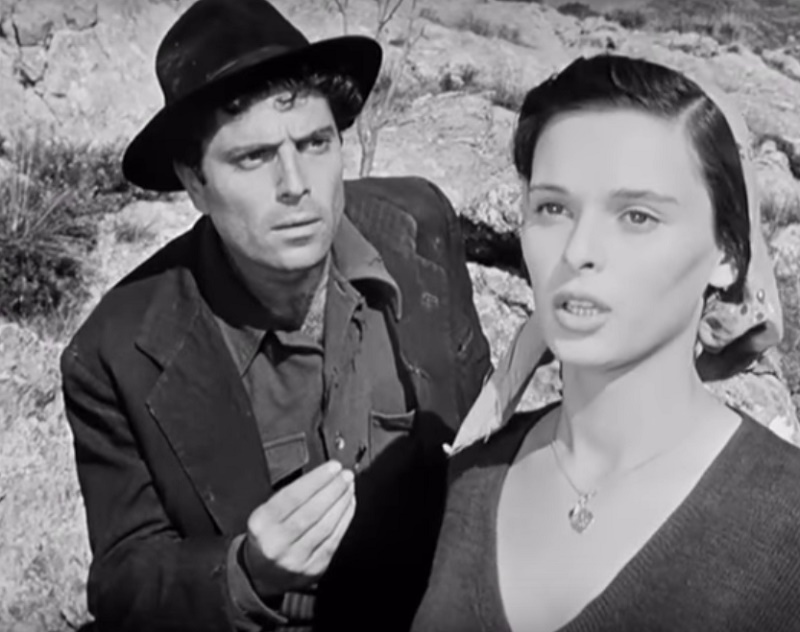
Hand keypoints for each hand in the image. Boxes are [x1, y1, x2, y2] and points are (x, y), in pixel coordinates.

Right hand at [242, 460, 355, 598]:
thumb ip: (288, 497)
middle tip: (346, 475)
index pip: (292, 496)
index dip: (316, 479)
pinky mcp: (313, 569)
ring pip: (325, 526)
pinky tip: (348, 506)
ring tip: (349, 487)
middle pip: (312, 511)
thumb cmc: (266, 538)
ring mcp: (296, 558)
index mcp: (261, 524)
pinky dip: (344, 520)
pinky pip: (334, 540)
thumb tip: (322, 476)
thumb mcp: (264, 514)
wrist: (261, 575)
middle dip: (333, 489)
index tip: (332, 468)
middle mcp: (277, 543)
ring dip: (341, 503)